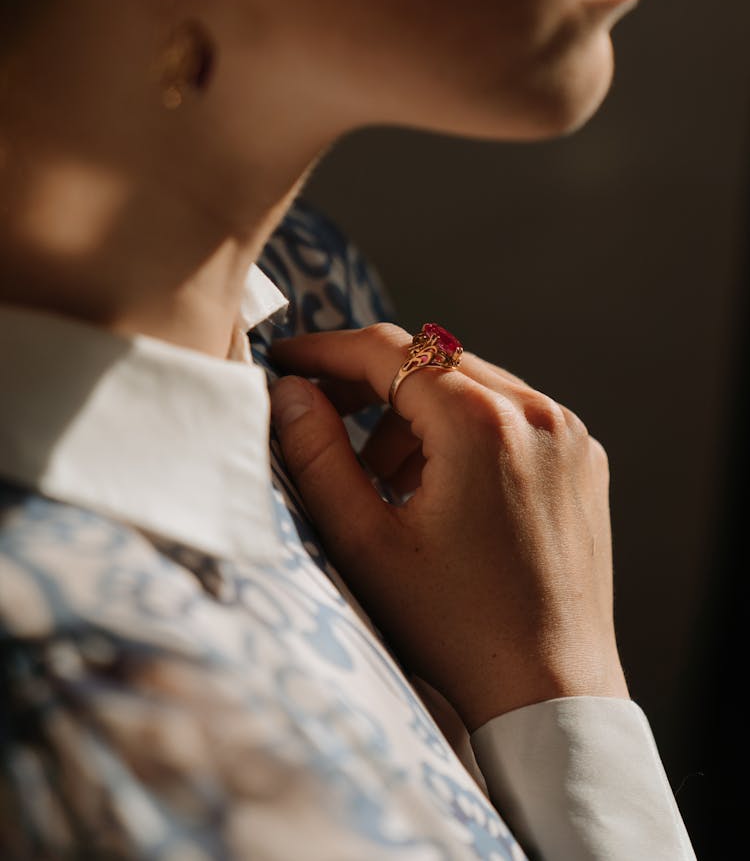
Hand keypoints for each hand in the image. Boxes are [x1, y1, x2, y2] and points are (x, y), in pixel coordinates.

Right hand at [269, 324, 628, 730]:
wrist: (551, 690)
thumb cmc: (454, 627)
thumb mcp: (365, 543)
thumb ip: (317, 455)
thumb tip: (291, 391)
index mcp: (483, 424)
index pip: (388, 351)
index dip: (326, 350)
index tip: (286, 359)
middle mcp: (537, 411)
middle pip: (431, 360)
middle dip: (369, 382)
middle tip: (322, 413)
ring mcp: (568, 433)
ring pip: (471, 383)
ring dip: (417, 411)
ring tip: (386, 477)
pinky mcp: (582, 457)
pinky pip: (510, 414)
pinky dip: (465, 429)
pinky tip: (441, 487)